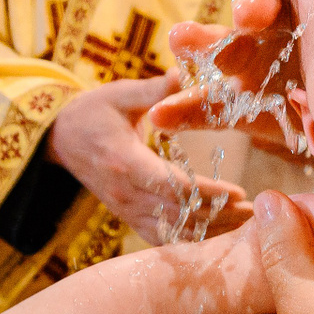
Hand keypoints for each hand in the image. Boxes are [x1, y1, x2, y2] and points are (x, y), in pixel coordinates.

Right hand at [47, 74, 251, 241]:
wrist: (59, 139)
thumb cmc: (93, 111)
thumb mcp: (119, 95)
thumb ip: (154, 90)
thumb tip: (186, 73)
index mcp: (124, 161)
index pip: (171, 185)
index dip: (207, 193)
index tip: (240, 193)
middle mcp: (125, 193)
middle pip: (178, 215)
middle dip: (219, 216)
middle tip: (254, 212)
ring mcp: (125, 209)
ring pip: (173, 232)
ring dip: (210, 232)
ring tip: (245, 225)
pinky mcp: (127, 217)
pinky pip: (161, 238)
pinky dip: (190, 240)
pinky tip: (218, 236)